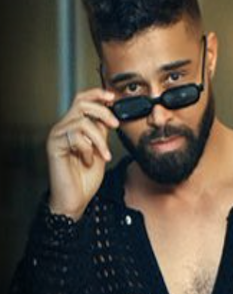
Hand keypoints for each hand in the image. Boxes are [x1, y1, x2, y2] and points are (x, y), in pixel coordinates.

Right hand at [46, 89, 119, 219]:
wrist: (76, 198)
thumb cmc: (86, 177)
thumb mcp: (100, 150)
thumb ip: (102, 132)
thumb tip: (110, 115)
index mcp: (74, 126)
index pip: (82, 100)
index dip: (97, 95)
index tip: (113, 97)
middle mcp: (63, 127)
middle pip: (81, 103)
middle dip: (103, 112)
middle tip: (116, 125)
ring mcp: (57, 136)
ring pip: (82, 122)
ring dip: (99, 140)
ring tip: (104, 155)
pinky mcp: (54, 146)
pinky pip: (75, 137)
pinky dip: (88, 149)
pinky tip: (88, 161)